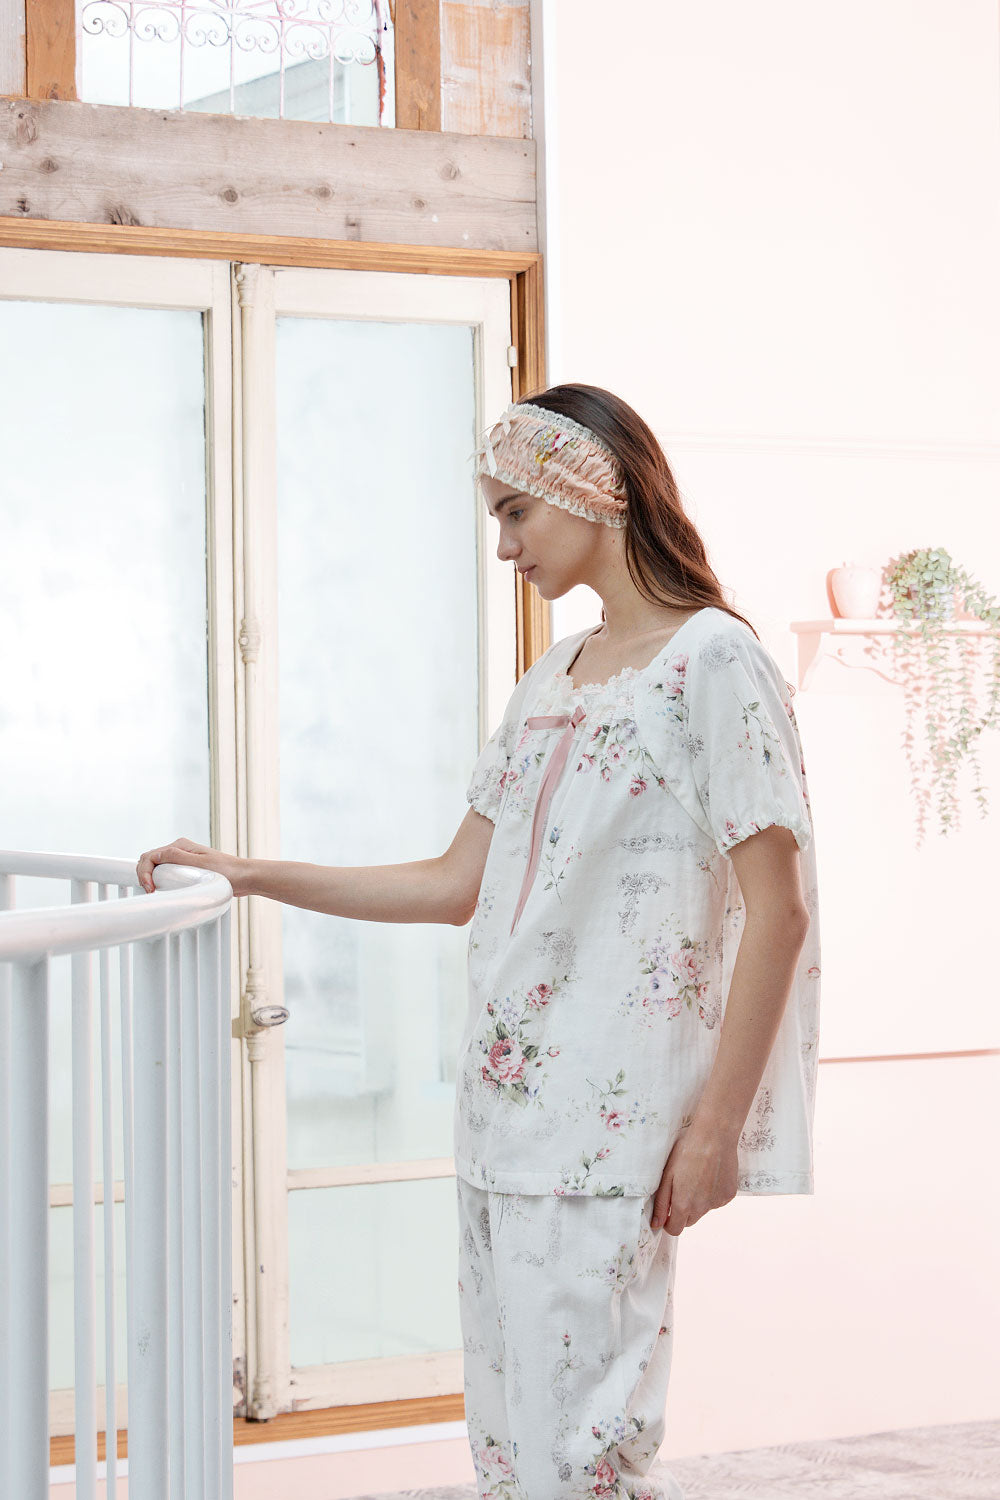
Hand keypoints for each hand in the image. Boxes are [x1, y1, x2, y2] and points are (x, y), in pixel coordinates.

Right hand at [135, 836, 249, 896]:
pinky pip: (167, 875)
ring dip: (151, 879)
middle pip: (151, 861)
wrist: (244, 878)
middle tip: (151, 892)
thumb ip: (176, 858)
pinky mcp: (187, 871)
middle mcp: (180, 851)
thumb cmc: (227, 871)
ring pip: (157, 868)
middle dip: (145, 875)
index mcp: (180, 845)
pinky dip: (160, 882)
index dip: (144, 872)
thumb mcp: (199, 864)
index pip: (150, 856)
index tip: (150, 888)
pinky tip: (164, 891)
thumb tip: (154, 855)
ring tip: (155, 893)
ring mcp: (183, 861)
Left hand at [650, 1121, 738, 1236]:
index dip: (668, 1222)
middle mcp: (702, 1208)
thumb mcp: (667, 1175)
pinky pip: (716, 1201)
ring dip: (698, 1202)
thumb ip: (661, 1203)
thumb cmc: (687, 1152)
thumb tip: (655, 1224)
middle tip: (682, 1188)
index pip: (675, 1229)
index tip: (667, 1212)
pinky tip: (710, 1175)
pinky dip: (712, 1194)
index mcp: (684, 1205)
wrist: (714, 1137)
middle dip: (683, 1212)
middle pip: (689, 1221)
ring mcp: (717, 1203)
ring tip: (697, 1176)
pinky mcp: (729, 1195)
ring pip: (703, 1210)